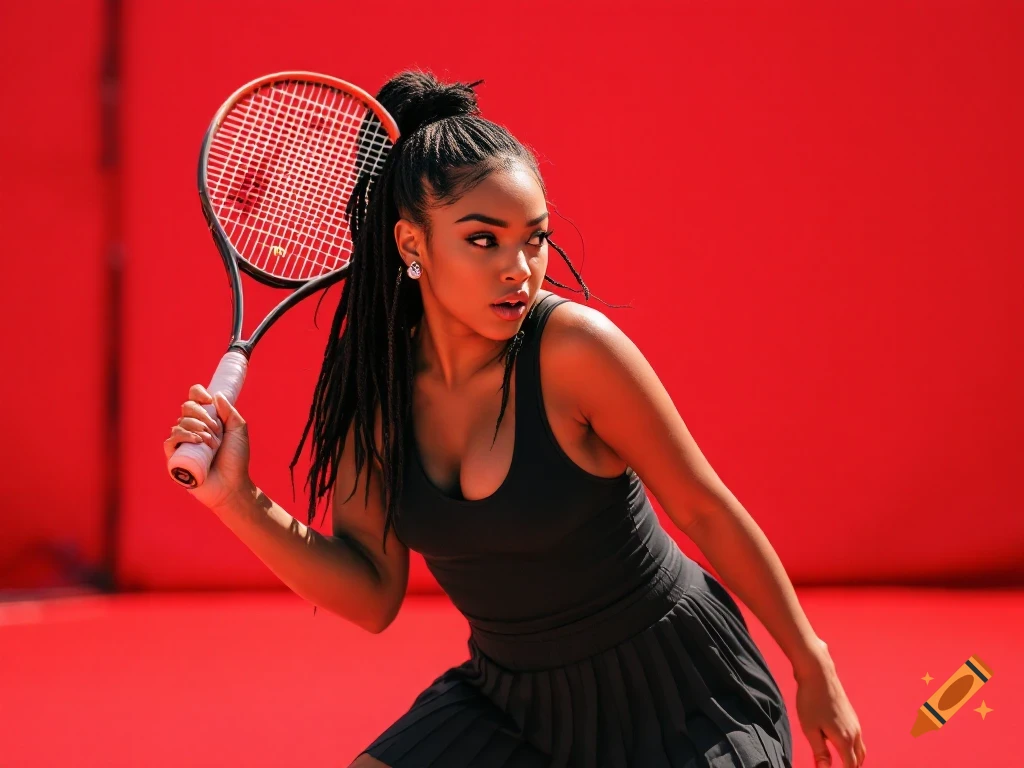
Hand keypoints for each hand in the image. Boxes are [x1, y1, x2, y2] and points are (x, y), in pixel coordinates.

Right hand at [163, 384, 253, 511]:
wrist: (232, 484)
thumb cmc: (236, 459)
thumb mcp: (238, 431)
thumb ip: (230, 412)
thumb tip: (215, 394)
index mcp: (205, 420)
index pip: (193, 398)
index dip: (198, 394)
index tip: (209, 400)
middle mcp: (192, 429)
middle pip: (186, 407)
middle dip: (203, 415)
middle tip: (217, 430)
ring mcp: (182, 443)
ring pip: (179, 423)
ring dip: (198, 428)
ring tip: (212, 442)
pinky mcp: (175, 458)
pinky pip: (170, 440)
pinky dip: (183, 436)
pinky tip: (198, 441)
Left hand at [795, 644, 866, 767]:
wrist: (819, 673)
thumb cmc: (811, 700)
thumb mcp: (810, 729)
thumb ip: (820, 752)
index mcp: (844, 739)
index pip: (851, 766)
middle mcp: (854, 732)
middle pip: (858, 759)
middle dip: (852, 767)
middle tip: (841, 767)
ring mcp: (854, 723)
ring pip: (860, 748)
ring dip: (854, 758)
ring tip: (842, 762)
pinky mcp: (851, 715)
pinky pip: (857, 738)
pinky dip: (852, 747)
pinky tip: (841, 745)